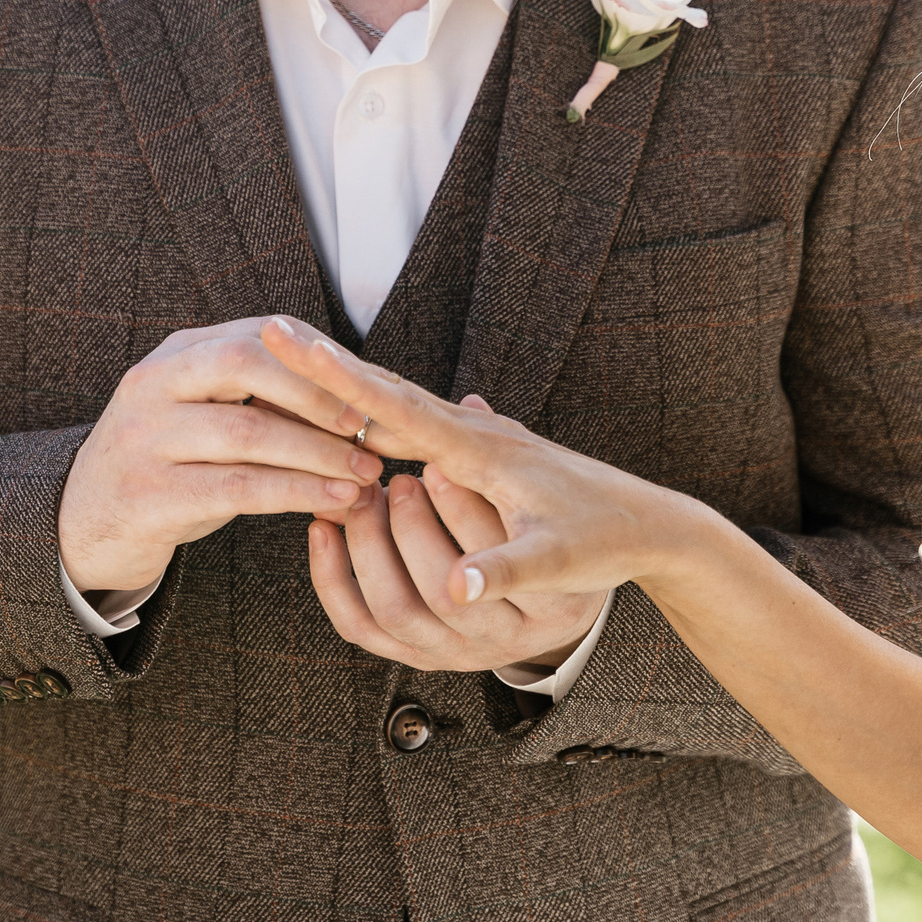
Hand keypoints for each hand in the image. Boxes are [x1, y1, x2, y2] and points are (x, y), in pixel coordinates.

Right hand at [59, 316, 385, 592]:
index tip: (369, 385)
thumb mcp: (203, 419)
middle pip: (246, 363)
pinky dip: (296, 492)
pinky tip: (335, 499)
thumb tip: (358, 406)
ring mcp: (144, 438)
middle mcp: (153, 384)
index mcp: (174, 354)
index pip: (257, 334)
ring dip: (318, 451)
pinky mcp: (147, 495)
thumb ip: (263, 404)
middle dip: (317, 393)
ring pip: (247, 432)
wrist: (81, 526)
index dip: (318, 359)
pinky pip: (237, 488)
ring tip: (367, 471)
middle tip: (368, 424)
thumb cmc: (167, 467)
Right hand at [259, 317, 707, 612]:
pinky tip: (356, 411)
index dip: (341, 379)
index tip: (292, 341)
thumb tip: (456, 592)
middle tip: (273, 329)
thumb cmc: (604, 538)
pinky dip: (375, 409)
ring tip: (296, 352)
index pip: (397, 408)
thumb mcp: (563, 561)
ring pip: (397, 403)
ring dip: (347, 379)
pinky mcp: (477, 452)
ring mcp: (474, 438)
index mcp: (482, 451)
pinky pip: (412, 425)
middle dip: (329, 362)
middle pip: (386, 392)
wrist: (648, 520)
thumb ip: (509, 569)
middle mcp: (473, 432)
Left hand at [308, 463, 606, 673]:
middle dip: (412, 530)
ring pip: (397, 611)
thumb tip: (468, 401)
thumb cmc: (551, 527)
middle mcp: (505, 641)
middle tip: (399, 480)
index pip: (507, 567)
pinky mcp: (412, 656)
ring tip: (363, 496)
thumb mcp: (544, 500)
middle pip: (444, 596)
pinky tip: (323, 529)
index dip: (464, 513)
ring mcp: (455, 655)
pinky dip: (332, 578)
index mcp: (555, 603)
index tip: (438, 465)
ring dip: (369, 548)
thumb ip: (510, 459)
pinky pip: (359, 627)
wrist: (565, 587)